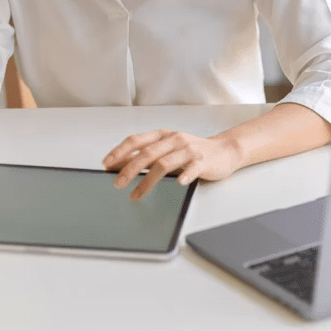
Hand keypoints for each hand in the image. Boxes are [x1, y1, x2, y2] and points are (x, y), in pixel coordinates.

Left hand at [102, 129, 240, 201]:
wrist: (224, 150)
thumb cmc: (192, 152)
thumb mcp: (166, 150)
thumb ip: (146, 156)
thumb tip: (119, 165)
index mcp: (163, 135)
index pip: (137, 140)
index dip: (120, 151)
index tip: (107, 164)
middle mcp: (174, 140)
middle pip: (148, 153)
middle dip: (130, 169)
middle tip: (117, 184)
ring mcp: (189, 150)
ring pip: (164, 163)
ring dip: (148, 181)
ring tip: (136, 195)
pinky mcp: (203, 161)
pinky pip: (192, 168)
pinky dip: (184, 175)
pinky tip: (178, 184)